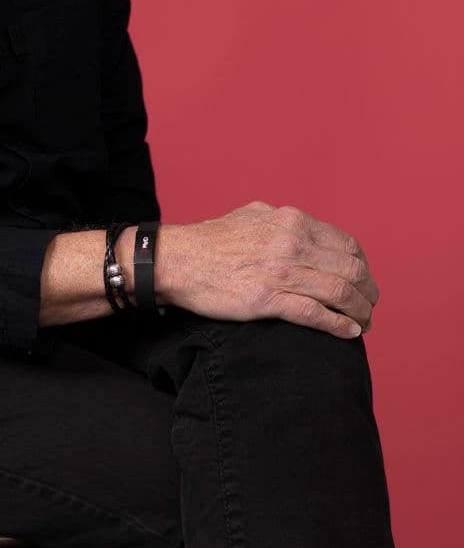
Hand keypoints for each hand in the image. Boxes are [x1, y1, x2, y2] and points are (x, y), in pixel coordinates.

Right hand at [156, 201, 378, 338]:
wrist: (178, 260)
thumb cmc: (212, 240)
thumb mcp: (254, 215)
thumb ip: (284, 222)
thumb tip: (304, 229)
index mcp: (292, 222)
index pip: (347, 245)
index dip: (363, 267)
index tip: (364, 281)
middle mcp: (291, 243)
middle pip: (351, 270)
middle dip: (368, 292)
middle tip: (370, 306)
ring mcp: (280, 272)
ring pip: (340, 292)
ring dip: (360, 312)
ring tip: (364, 323)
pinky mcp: (267, 300)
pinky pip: (316, 314)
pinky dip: (339, 325)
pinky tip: (349, 332)